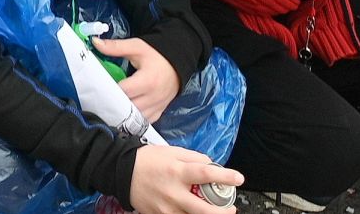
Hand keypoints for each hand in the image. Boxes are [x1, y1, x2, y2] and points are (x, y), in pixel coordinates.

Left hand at [93, 34, 179, 122]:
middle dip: (113, 103)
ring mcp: (157, 107)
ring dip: (123, 114)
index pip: (124, 91)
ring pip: (136, 118)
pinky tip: (123, 113)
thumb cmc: (156, 55)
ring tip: (109, 106)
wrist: (177, 63)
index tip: (96, 87)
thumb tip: (95, 42)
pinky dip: (134, 120)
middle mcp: (153, 97)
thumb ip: (115, 47)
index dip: (108, 90)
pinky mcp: (159, 112)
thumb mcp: (136, 47)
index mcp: (147, 81)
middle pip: (128, 108)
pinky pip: (145, 122)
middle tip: (99, 98)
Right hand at [126, 143, 241, 213]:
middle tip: (231, 209)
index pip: (206, 174)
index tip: (238, 178)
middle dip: (224, 212)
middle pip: (205, 211)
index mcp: (177, 172)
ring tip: (214, 211)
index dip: (225, 176)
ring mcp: (167, 209)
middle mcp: (174, 193)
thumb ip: (193, 158)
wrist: (121, 172)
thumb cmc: (147, 160)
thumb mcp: (171, 151)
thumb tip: (211, 166)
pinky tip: (194, 211)